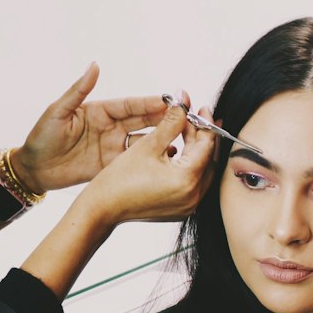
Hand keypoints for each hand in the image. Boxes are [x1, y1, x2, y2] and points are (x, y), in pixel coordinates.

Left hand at [11, 63, 169, 193]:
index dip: (151, 102)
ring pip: (144, 142)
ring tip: (184, 138)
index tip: (171, 99)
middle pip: (144, 121)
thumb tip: (94, 65)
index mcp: (100, 111)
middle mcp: (111, 127)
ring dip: (163, 139)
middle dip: (165, 118)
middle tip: (187, 116)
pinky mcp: (111, 166)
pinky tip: (168, 159)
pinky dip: (152, 160)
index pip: (131, 105)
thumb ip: (78, 90)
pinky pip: (135, 162)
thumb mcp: (57, 112)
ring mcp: (113, 147)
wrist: (33, 170)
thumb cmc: (41, 137)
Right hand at [77, 97, 217, 227]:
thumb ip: (171, 122)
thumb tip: (183, 102)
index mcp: (187, 179)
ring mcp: (188, 206)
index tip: (200, 109)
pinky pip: (193, 185)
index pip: (207, 144)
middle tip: (193, 119)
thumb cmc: (120, 180)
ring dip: (197, 152)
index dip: (205, 123)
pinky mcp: (180, 210)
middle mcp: (193, 196)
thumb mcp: (148, 145)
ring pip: (203, 172)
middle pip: (209, 159)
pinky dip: (189, 168)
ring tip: (185, 134)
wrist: (103, 208)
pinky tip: (177, 155)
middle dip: (202, 137)